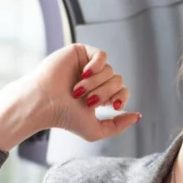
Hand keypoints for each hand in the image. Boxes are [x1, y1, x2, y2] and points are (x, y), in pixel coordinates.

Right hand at [0, 43, 141, 149]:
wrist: (45, 103)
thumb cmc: (64, 118)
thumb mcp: (95, 130)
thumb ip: (117, 126)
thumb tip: (137, 116)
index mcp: (99, 94)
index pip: (122, 91)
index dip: (121, 98)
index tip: (113, 107)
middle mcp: (94, 79)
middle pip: (118, 81)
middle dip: (106, 93)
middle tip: (88, 101)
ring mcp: (87, 65)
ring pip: (110, 71)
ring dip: (96, 84)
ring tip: (78, 91)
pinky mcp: (80, 53)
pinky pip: (102, 56)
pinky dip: (97, 66)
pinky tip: (85, 73)